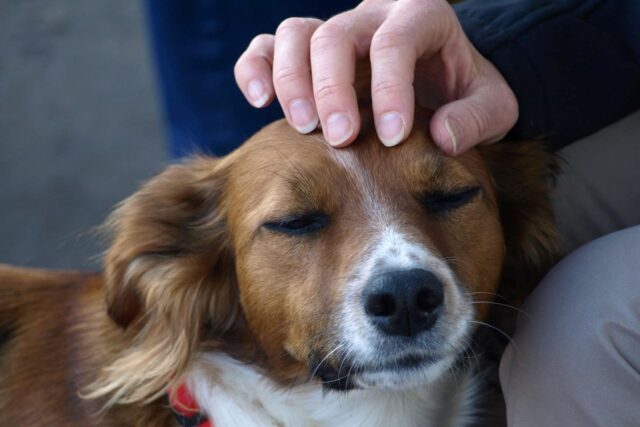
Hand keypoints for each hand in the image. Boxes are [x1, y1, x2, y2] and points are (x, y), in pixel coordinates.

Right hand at [234, 0, 517, 154]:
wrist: (442, 81)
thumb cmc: (466, 93)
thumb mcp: (494, 106)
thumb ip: (477, 118)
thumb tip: (441, 136)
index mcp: (423, 15)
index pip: (395, 41)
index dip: (389, 87)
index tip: (390, 136)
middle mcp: (373, 15)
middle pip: (335, 35)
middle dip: (332, 88)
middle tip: (339, 139)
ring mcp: (336, 29)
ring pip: (295, 34)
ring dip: (290, 81)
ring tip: (302, 128)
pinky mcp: (310, 51)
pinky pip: (268, 46)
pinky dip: (255, 68)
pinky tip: (259, 101)